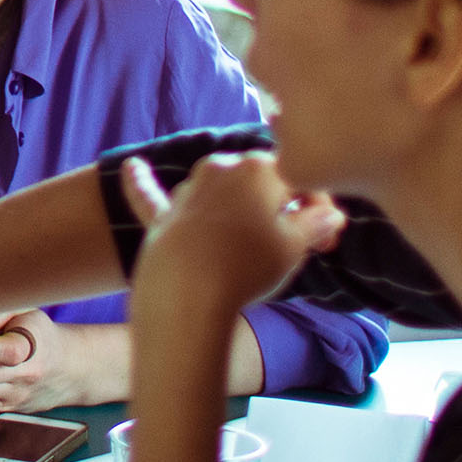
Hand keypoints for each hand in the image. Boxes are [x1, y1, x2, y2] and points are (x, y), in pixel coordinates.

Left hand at [115, 152, 343, 346]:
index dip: (319, 212)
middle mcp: (219, 168)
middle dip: (281, 211)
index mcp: (258, 166)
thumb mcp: (294, 246)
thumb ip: (315, 224)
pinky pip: (150, 195)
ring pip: (220, 193)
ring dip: (239, 212)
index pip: (299, 179)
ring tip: (257, 250)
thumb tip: (330, 213)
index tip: (327, 243)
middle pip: (259, 185)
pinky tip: (130, 166)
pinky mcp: (159, 219)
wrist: (187, 295)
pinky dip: (142, 182)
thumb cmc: (249, 266)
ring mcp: (186, 192)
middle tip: (298, 250)